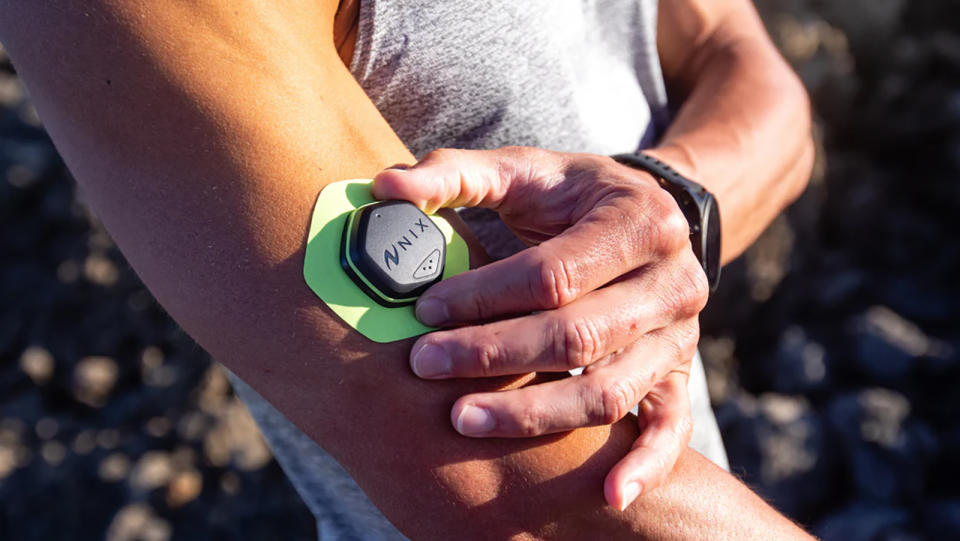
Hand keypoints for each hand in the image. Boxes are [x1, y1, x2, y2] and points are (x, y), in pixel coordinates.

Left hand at [372, 146, 708, 509]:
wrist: (645, 218)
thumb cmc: (572, 196)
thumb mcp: (524, 170)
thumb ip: (455, 174)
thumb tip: (382, 186)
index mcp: (640, 220)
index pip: (555, 274)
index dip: (484, 298)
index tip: (424, 311)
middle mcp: (674, 282)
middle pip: (578, 337)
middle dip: (494, 356)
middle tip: (424, 366)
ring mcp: (681, 336)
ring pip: (609, 392)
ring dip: (535, 416)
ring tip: (462, 421)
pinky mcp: (679, 376)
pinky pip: (671, 430)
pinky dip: (643, 466)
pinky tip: (606, 497)